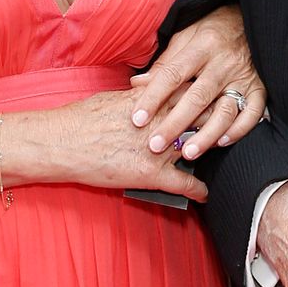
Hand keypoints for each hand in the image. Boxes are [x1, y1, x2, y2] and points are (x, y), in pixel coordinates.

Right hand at [50, 89, 208, 200]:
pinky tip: (203, 194)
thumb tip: (152, 94)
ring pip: (198, 148)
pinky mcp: (152, 174)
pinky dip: (198, 190)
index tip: (214, 98)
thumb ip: (141, 95)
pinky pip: (184, 183)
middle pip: (202, 117)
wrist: (64, 142)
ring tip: (216, 155)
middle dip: (215, 119)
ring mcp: (160, 149)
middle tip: (223, 123)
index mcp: (154, 101)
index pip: (191, 93)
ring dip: (209, 151)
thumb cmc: (83, 119)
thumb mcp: (116, 97)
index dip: (206, 96)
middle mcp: (162, 122)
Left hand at [129, 5, 265, 157]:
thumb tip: (137, 85)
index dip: (153, 97)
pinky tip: (223, 142)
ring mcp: (244, 77)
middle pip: (197, 97)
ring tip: (188, 153)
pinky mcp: (260, 88)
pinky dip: (239, 129)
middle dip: (175, 124)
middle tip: (156, 145)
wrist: (250, 20)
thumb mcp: (186, 35)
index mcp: (201, 46)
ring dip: (206, 135)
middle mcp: (223, 63)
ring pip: (225, 110)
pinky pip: (252, 112)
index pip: (173, 74)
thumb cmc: (211, 29)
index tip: (137, 118)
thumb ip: (165, 63)